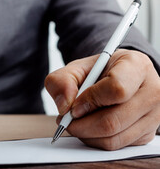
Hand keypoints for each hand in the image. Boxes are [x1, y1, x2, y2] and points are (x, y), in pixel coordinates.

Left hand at [45, 49, 159, 149]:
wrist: (121, 78)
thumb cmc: (101, 72)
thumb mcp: (77, 68)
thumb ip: (62, 81)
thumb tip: (64, 105)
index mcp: (137, 66)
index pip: (116, 89)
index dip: (89, 101)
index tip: (73, 106)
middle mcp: (152, 91)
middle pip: (113, 121)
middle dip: (81, 125)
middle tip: (66, 120)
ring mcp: (154, 115)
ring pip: (113, 138)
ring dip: (86, 135)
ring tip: (76, 123)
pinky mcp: (148, 133)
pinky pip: (117, 145)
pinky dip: (96, 140)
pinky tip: (91, 127)